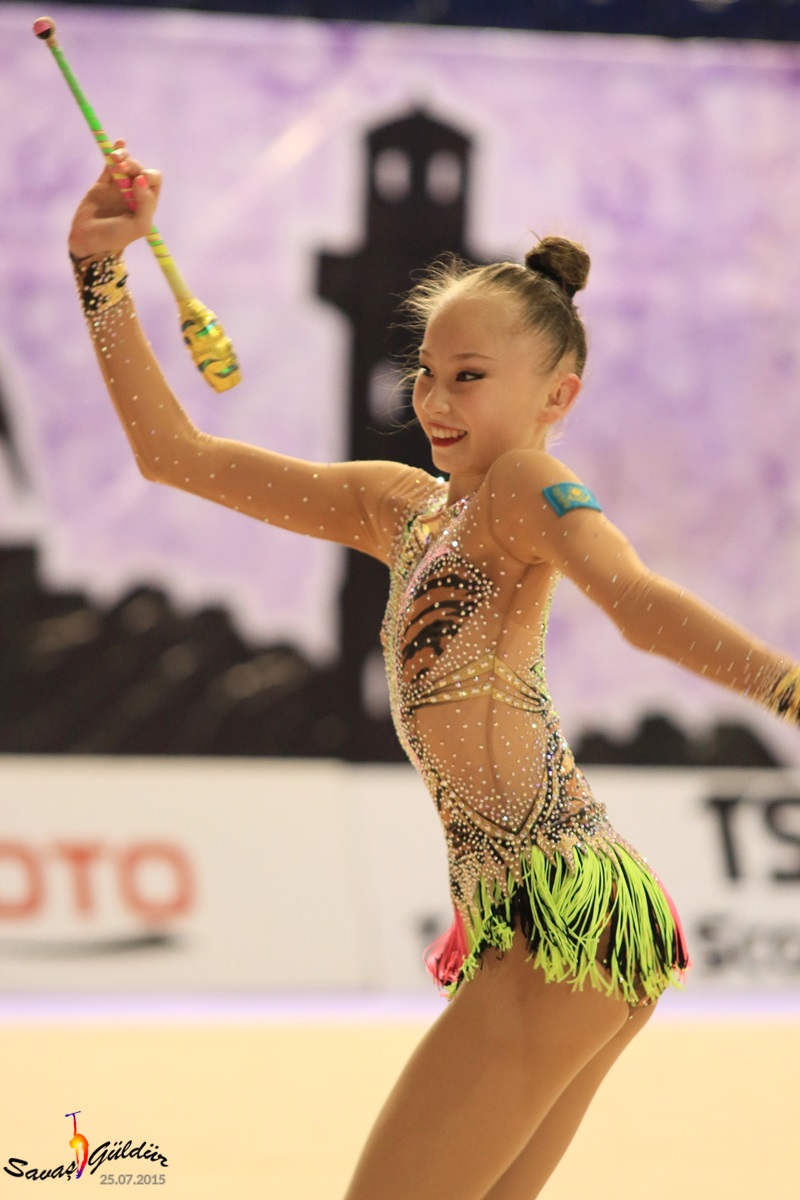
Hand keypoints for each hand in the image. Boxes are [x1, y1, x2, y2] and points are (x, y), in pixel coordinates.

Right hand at [68, 140, 160, 259]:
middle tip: (123, 167)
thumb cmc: (116, 237)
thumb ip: (145, 204)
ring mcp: (118, 188)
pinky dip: (115, 152)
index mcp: (146, 203)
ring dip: (123, 157)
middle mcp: (134, 194)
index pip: (154, 181)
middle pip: (139, 169)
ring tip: (117, 157)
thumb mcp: (138, 226)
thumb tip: (140, 178)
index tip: (137, 181)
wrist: (88, 240)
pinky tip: (120, 143)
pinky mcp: (102, 184)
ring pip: (125, 165)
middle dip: (133, 165)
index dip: (148, 176)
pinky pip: (110, 165)